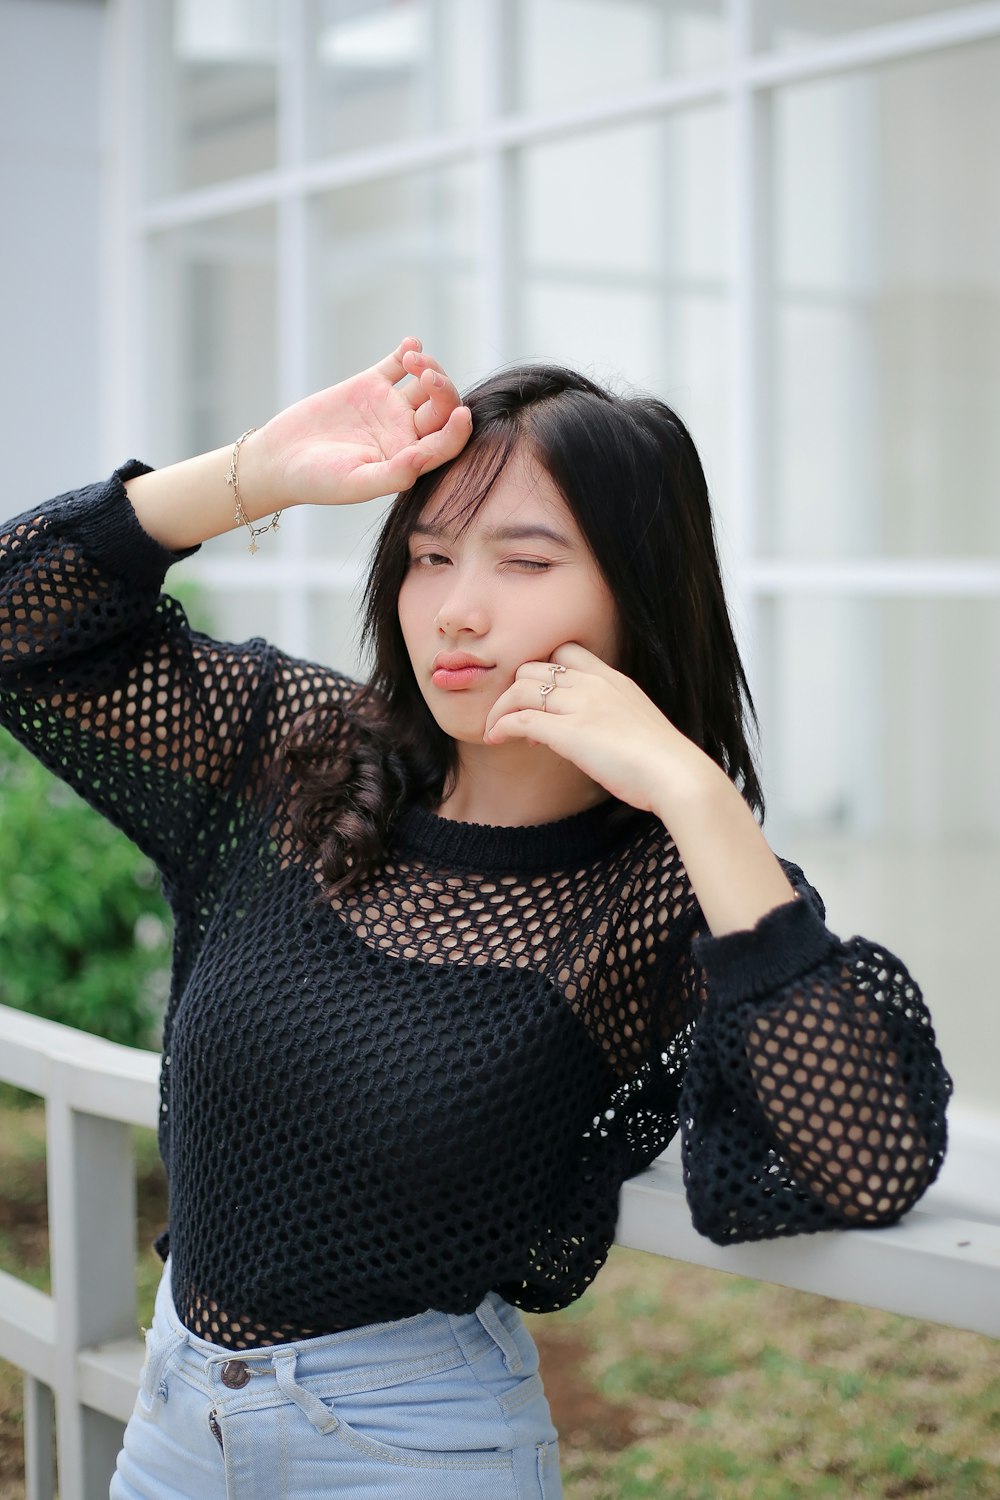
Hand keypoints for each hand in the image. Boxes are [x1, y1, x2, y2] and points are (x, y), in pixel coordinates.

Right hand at [244, 337, 471, 511]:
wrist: (280, 459)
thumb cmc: (318, 481)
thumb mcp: (355, 484)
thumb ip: (393, 474)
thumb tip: (422, 457)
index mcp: (409, 460)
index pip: (446, 444)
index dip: (458, 430)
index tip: (461, 414)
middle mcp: (406, 433)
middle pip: (442, 408)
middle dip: (444, 390)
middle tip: (427, 376)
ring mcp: (389, 407)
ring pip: (426, 383)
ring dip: (429, 366)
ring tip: (412, 361)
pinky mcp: (370, 385)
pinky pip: (396, 364)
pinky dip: (407, 351)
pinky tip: (409, 344)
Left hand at [482, 643, 718, 815]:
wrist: (677, 775)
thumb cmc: (663, 761)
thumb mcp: (637, 725)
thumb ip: (613, 719)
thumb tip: (597, 735)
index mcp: (613, 679)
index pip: (565, 651)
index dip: (542, 670)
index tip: (539, 699)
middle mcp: (594, 684)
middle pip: (534, 667)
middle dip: (514, 689)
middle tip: (513, 717)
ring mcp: (580, 706)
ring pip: (520, 689)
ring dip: (500, 709)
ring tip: (495, 730)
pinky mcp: (569, 732)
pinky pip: (520, 719)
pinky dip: (501, 726)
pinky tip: (496, 739)